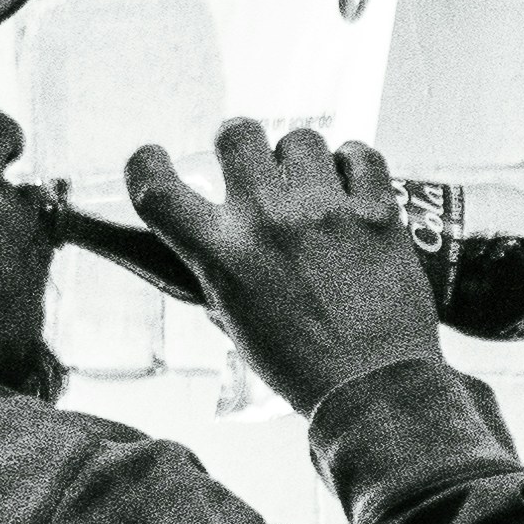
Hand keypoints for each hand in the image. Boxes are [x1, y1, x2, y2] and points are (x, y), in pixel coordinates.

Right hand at [126, 121, 441, 416]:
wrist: (373, 388)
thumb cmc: (299, 363)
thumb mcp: (235, 315)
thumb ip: (220, 265)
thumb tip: (216, 231)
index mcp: (220, 254)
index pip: (156, 188)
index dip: (145, 164)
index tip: (155, 157)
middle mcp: (266, 222)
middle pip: (237, 135)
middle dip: (240, 144)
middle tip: (256, 166)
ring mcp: (325, 213)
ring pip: (301, 138)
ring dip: (301, 157)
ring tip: (313, 185)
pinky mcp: (377, 213)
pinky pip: (361, 155)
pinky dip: (354, 164)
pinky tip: (353, 185)